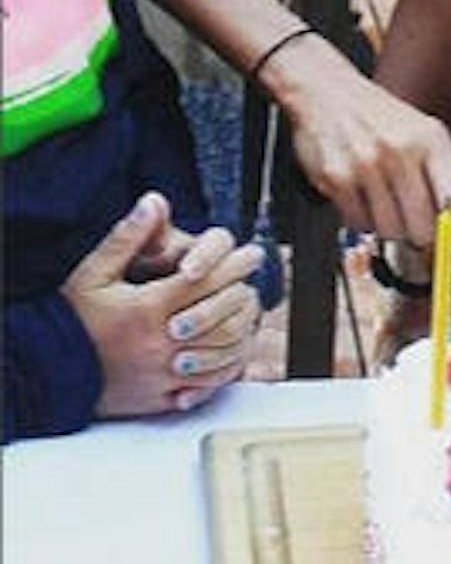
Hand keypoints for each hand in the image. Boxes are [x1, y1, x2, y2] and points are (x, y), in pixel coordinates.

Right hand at [63, 193, 263, 418]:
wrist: (48, 376)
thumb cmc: (73, 323)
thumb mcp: (93, 274)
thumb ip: (126, 237)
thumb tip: (153, 202)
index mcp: (148, 309)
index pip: (207, 281)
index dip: (235, 263)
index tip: (251, 252)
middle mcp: (161, 343)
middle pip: (223, 315)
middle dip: (244, 290)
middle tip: (252, 278)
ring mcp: (164, 373)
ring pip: (223, 350)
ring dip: (242, 327)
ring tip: (247, 308)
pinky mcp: (162, 397)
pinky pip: (208, 384)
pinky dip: (227, 365)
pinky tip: (233, 349)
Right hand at [277, 37, 450, 243]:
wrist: (329, 92)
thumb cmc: (384, 119)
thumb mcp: (427, 133)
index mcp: (430, 139)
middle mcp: (400, 150)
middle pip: (424, 227)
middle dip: (423, 235)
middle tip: (417, 223)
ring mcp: (365, 164)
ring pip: (391, 232)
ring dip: (392, 228)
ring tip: (388, 203)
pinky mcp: (335, 178)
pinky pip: (359, 225)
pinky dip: (363, 220)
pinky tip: (363, 196)